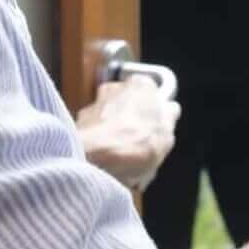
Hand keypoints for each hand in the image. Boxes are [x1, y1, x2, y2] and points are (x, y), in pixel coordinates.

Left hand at [76, 74, 179, 189]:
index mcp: (142, 85)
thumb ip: (168, 118)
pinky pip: (94, 133)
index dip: (155, 115)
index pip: (152, 94)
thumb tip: (169, 112)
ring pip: (110, 119)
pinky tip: (106, 162)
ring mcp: (95, 103)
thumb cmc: (135, 144)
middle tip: (139, 148)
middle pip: (130, 106)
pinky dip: (99, 144)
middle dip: (133, 124)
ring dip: (115, 136)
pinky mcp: (79, 122)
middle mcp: (116, 87)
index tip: (156, 131)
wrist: (97, 158)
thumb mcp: (166, 136)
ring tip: (122, 161)